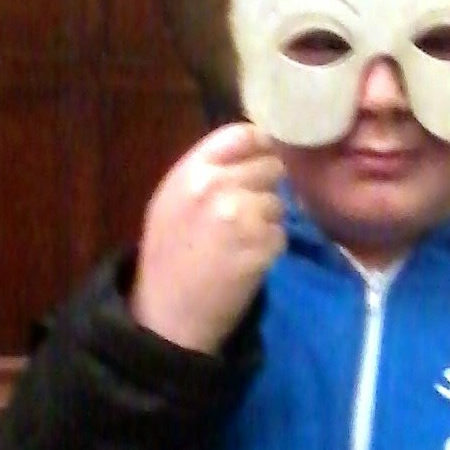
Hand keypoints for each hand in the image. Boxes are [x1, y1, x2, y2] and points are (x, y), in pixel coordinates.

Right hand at [130, 123, 285, 352]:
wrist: (166, 315)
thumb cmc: (168, 255)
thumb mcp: (173, 200)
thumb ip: (209, 171)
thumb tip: (254, 148)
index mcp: (191, 171)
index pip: (243, 134)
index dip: (260, 147)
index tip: (261, 161)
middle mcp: (216, 186)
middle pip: (271, 167)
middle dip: (265, 188)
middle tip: (246, 214)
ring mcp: (241, 216)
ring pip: (279, 203)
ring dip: (268, 221)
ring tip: (241, 242)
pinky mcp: (261, 246)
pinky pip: (282, 234)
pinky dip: (271, 248)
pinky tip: (246, 261)